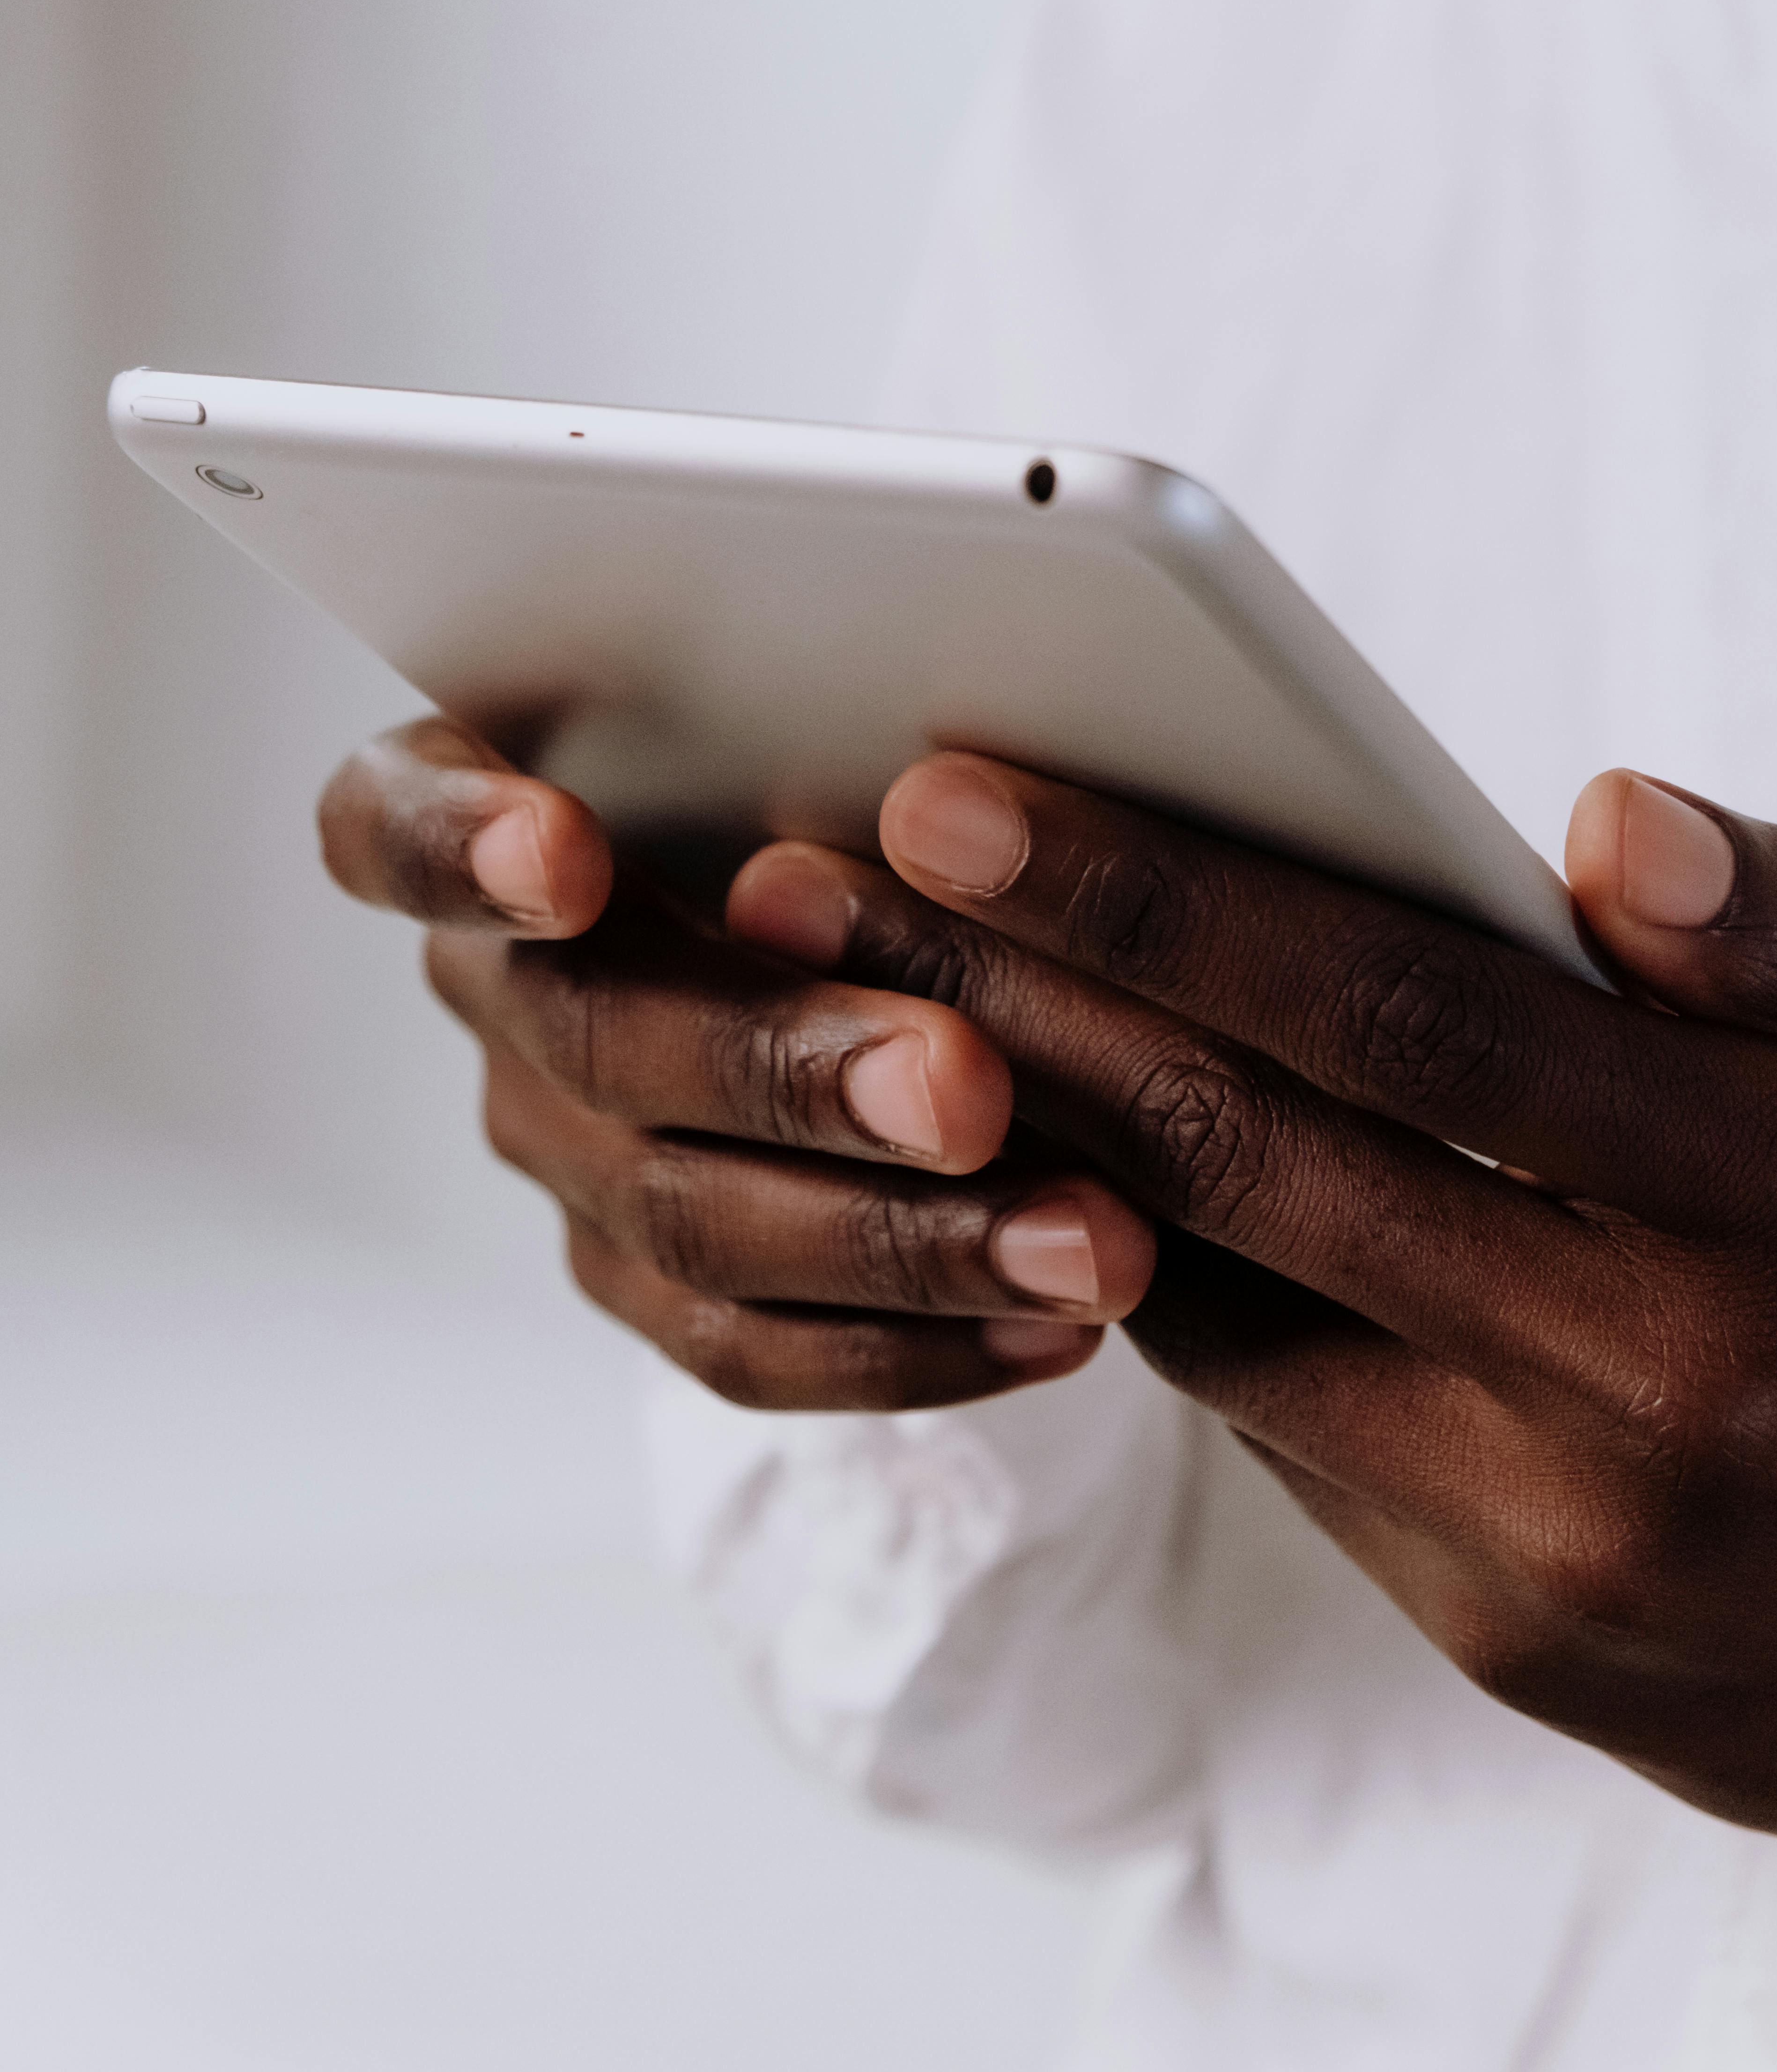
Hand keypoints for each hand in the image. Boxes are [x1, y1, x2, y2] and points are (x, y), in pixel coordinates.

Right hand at [316, 720, 1153, 1408]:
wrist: (877, 913)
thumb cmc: (848, 765)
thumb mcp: (830, 722)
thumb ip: (835, 732)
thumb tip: (961, 789)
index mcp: (480, 813)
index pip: (397, 823)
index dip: (464, 847)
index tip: (565, 851)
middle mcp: (500, 988)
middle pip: (596, 1041)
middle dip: (791, 1072)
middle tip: (966, 1088)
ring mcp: (560, 1149)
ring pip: (688, 1225)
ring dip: (901, 1240)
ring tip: (1084, 1242)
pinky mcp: (643, 1279)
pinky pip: (752, 1349)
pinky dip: (918, 1346)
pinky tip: (1062, 1327)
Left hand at [725, 753, 1776, 1856]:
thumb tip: (1603, 822)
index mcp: (1764, 1197)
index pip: (1393, 1013)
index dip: (1153, 894)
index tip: (953, 794)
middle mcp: (1642, 1384)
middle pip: (1245, 1159)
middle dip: (996, 1004)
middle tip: (807, 888)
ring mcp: (1563, 1540)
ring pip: (1220, 1313)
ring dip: (1035, 1157)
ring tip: (888, 1019)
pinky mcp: (1515, 1642)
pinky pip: (1292, 1438)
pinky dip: (1171, 1303)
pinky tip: (1078, 1189)